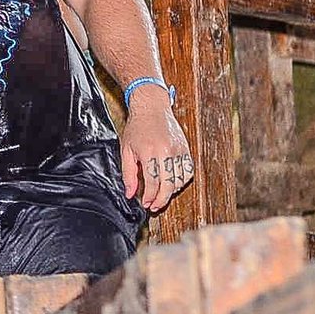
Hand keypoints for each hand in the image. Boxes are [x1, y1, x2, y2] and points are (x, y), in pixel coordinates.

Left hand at [119, 94, 191, 212]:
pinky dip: (182, 180)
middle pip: (168, 184)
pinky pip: (188, 170)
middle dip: (161, 199)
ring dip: (171, 191)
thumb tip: (130, 194)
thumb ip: (128, 174)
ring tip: (161, 195)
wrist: (152, 107)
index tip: (145, 203)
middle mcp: (166, 152)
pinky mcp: (186, 149)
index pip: (153, 182)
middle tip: (154, 206)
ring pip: (180, 179)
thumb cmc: (136, 128)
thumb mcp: (126, 150)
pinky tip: (172, 184)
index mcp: (150, 152)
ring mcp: (179, 150)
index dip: (149, 196)